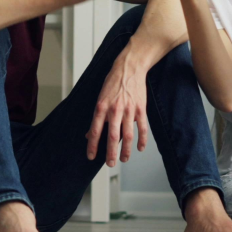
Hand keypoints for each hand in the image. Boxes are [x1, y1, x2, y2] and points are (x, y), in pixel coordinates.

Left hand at [87, 48, 148, 166]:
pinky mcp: (140, 109)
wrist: (130, 68)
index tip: (91, 156)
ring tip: (124, 159)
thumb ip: (96, 116)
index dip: (92, 145)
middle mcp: (115, 110)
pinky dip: (142, 141)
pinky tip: (139, 148)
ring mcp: (129, 110)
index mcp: (101, 107)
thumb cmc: (113, 82)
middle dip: (110, 153)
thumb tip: (88, 133)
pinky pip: (142, 129)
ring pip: (128, 136)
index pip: (95, 130)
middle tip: (109, 164)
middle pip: (112, 137)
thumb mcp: (100, 97)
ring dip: (126, 151)